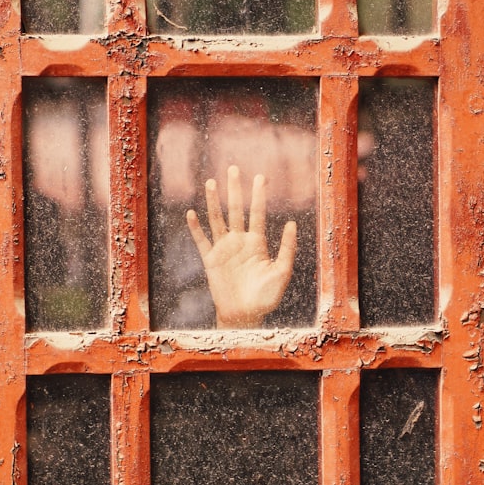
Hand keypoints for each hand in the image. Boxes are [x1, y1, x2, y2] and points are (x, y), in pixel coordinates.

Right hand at [186, 165, 296, 327]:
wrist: (245, 315)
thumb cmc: (266, 297)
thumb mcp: (282, 272)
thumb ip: (287, 248)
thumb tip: (292, 223)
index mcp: (257, 244)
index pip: (258, 214)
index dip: (258, 196)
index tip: (260, 177)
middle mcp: (239, 242)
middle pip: (236, 210)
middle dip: (235, 190)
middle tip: (233, 169)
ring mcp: (224, 250)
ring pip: (218, 219)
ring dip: (213, 202)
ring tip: (211, 182)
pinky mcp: (211, 260)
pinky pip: (202, 241)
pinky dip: (196, 228)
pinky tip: (191, 213)